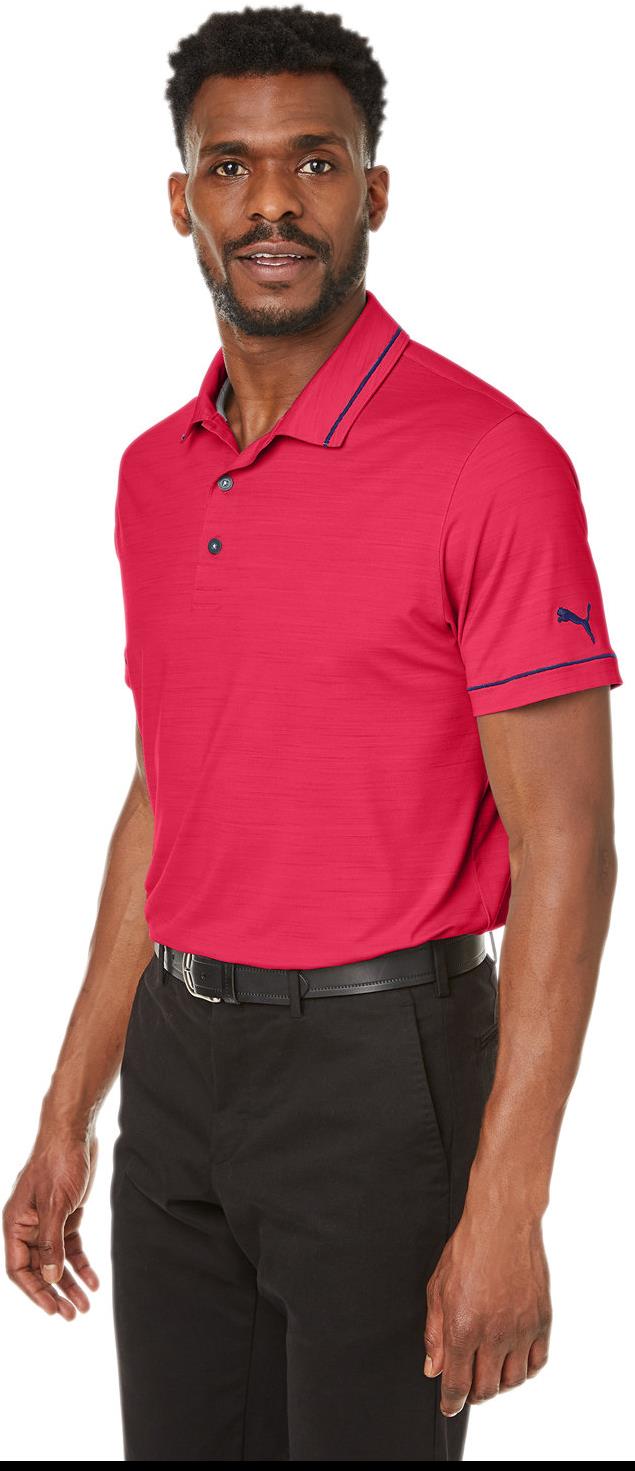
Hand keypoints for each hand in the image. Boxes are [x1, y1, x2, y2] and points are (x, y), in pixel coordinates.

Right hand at [3, 1129, 99, 1319]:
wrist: (75, 1133)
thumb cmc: (58, 1163)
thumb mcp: (56, 1205)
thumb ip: (51, 1242)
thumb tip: (50, 1277)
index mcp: (16, 1224)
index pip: (18, 1268)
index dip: (34, 1291)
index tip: (52, 1309)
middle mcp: (28, 1226)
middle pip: (39, 1269)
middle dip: (56, 1293)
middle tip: (73, 1315)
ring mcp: (47, 1222)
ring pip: (57, 1261)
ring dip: (70, 1283)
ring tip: (85, 1306)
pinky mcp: (65, 1216)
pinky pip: (71, 1247)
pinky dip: (82, 1264)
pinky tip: (94, 1280)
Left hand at [423, 1199, 551, 1414]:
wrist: (502, 1224)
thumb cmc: (467, 1250)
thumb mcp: (437, 1290)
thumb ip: (434, 1334)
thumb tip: (433, 1368)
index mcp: (463, 1328)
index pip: (457, 1384)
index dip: (451, 1402)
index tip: (449, 1406)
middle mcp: (494, 1335)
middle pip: (486, 1389)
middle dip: (473, 1393)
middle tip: (468, 1384)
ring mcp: (521, 1329)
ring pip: (513, 1381)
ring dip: (499, 1383)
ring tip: (490, 1371)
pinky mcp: (542, 1321)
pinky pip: (538, 1362)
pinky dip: (525, 1370)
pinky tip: (514, 1360)